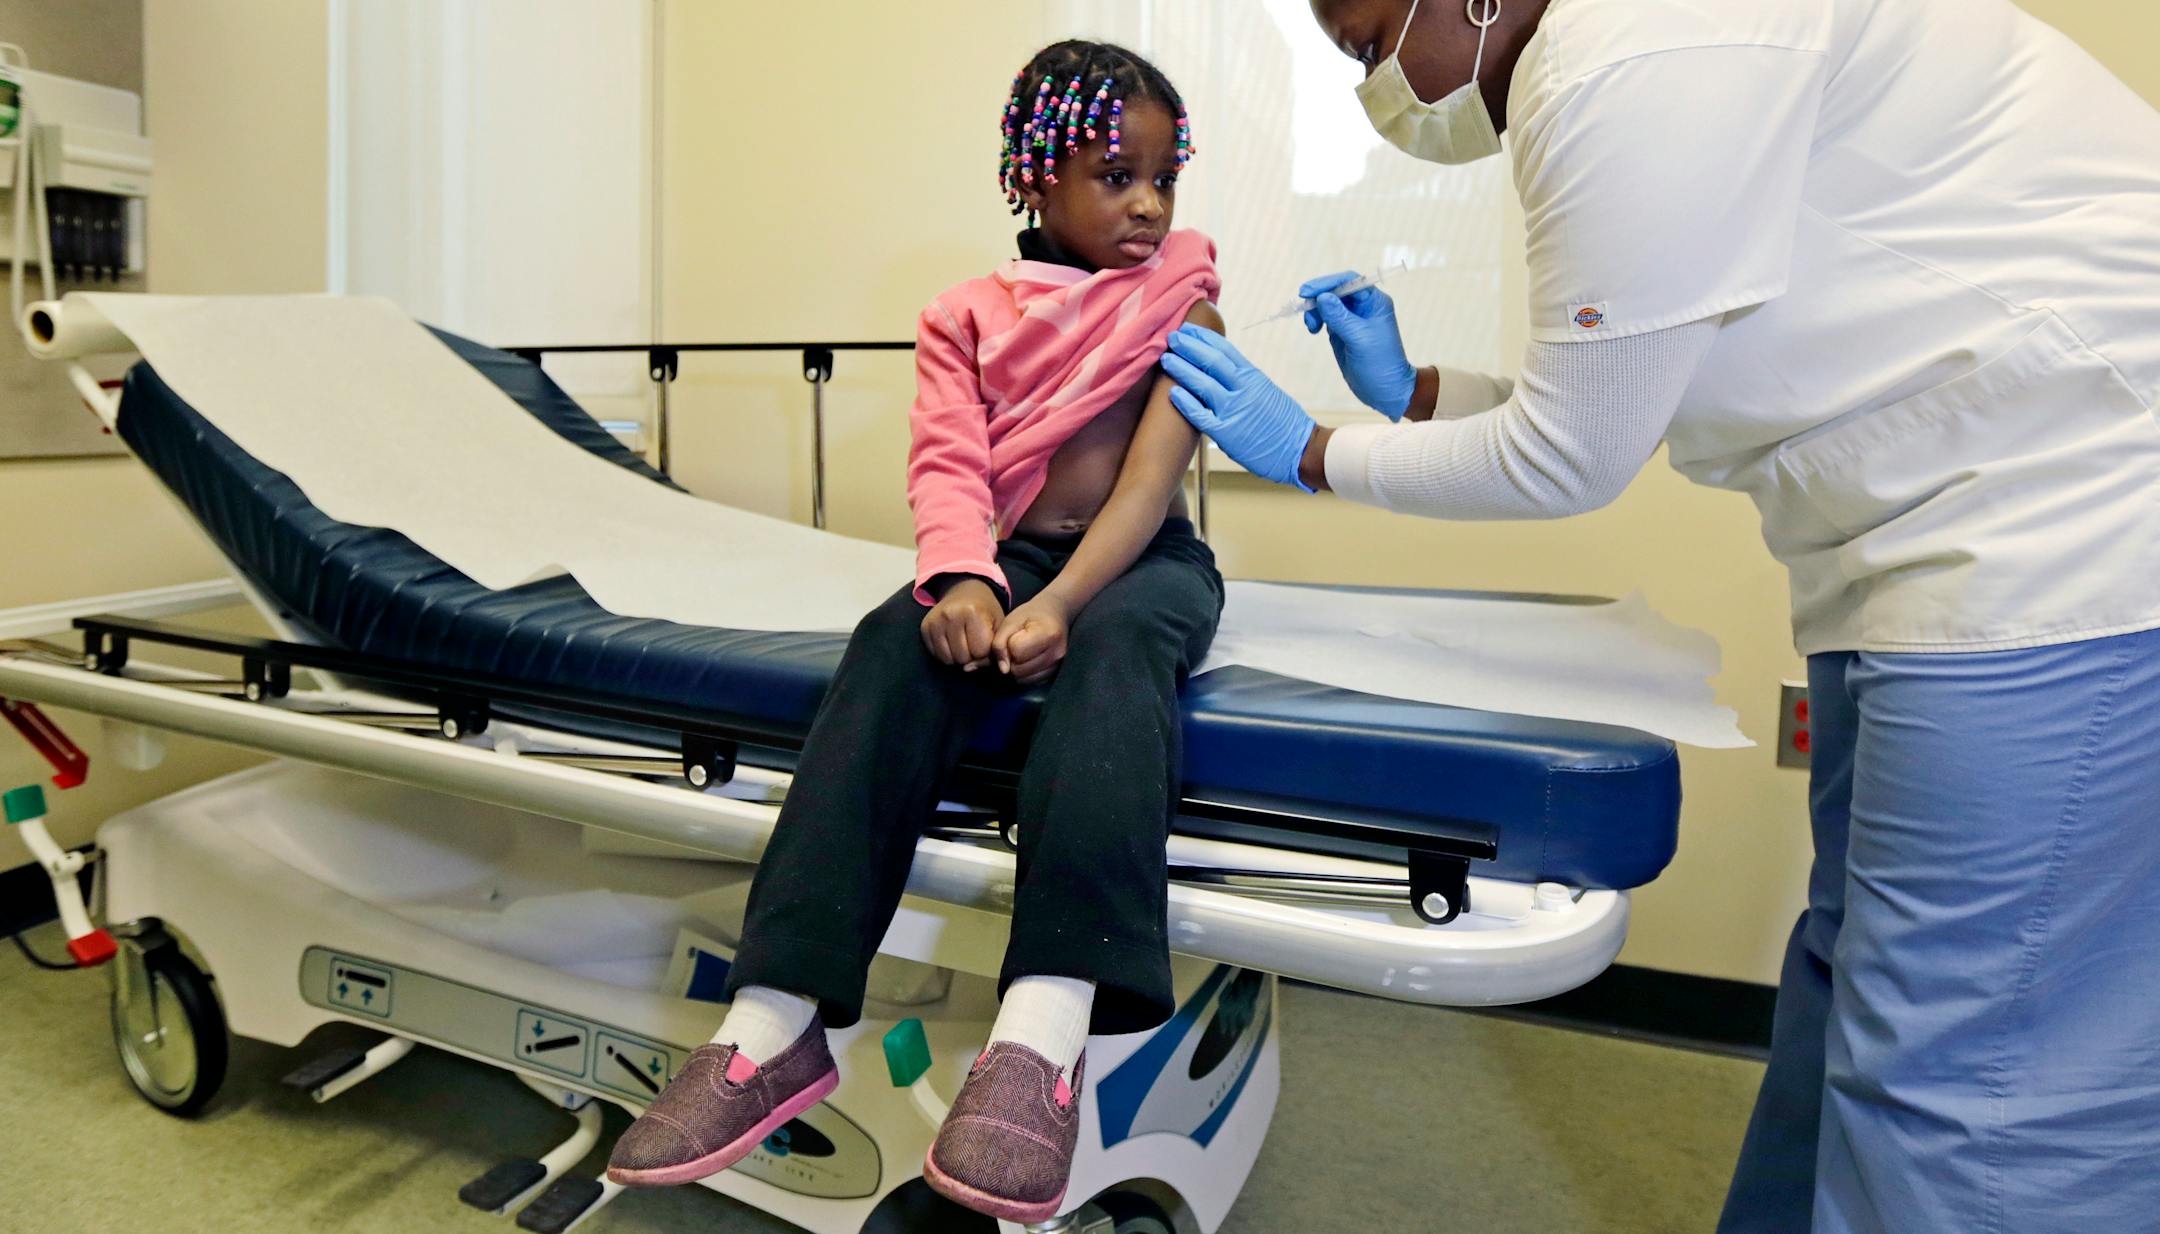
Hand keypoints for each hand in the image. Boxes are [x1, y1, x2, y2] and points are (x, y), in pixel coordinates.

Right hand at [921, 578, 1002, 670]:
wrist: (964, 591)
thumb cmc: (985, 611)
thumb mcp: (998, 625)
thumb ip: (996, 650)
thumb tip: (975, 670)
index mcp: (973, 612)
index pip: (980, 652)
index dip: (985, 651)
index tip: (985, 641)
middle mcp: (951, 615)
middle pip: (963, 658)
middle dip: (971, 656)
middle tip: (973, 643)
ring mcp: (936, 621)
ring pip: (948, 660)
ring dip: (958, 657)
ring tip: (963, 643)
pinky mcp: (925, 627)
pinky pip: (936, 655)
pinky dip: (946, 654)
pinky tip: (952, 642)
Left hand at [992, 594, 1071, 685]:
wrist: (1055, 614)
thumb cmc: (1031, 615)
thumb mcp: (1010, 621)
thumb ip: (999, 643)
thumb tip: (1003, 670)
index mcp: (1048, 634)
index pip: (1016, 650)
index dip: (1009, 643)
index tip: (1015, 634)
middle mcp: (1057, 653)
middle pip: (1019, 669)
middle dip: (1012, 658)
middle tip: (1017, 644)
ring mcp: (1058, 666)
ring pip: (1023, 679)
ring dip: (1017, 668)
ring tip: (1023, 651)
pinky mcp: (1056, 674)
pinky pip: (1031, 682)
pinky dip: (1025, 673)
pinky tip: (1029, 659)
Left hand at [1162, 325, 1317, 491]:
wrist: (1301, 449)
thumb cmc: (1283, 422)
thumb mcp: (1266, 391)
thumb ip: (1244, 380)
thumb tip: (1221, 369)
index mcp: (1253, 376)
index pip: (1224, 349)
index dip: (1203, 337)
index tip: (1188, 329)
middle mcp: (1244, 389)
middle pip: (1211, 361)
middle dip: (1189, 347)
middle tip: (1172, 337)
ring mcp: (1235, 411)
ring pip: (1203, 383)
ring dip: (1181, 369)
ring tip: (1166, 359)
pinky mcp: (1227, 434)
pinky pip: (1201, 415)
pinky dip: (1186, 403)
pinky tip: (1172, 393)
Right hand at [1300, 271, 1416, 419]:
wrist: (1385, 390)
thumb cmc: (1380, 364)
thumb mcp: (1358, 339)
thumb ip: (1339, 316)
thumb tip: (1322, 296)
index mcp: (1374, 302)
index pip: (1349, 281)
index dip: (1327, 283)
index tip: (1308, 291)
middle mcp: (1363, 307)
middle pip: (1336, 290)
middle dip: (1318, 297)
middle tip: (1304, 308)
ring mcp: (1352, 319)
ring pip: (1328, 304)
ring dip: (1315, 310)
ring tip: (1311, 326)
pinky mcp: (1343, 331)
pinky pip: (1326, 317)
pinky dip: (1316, 320)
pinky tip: (1313, 329)